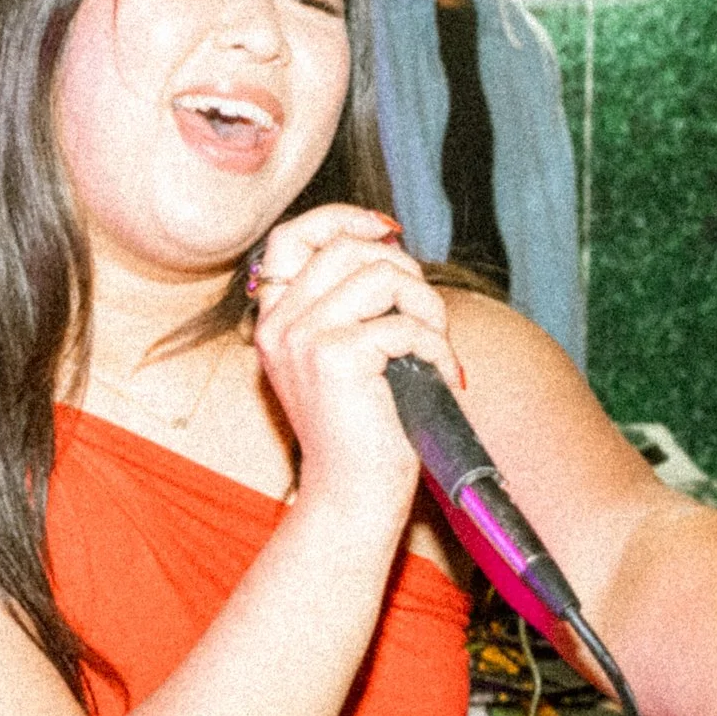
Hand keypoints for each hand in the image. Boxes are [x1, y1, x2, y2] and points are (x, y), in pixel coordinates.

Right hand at [249, 204, 460, 531]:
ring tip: (435, 346)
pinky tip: (441, 376)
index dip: (341, 219)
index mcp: (275, 320)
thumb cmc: (363, 428)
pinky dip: (436, 347)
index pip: (292, 236)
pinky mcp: (334, 357)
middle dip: (406, 273)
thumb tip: (388, 240)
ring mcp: (301, 339)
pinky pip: (405, 324)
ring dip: (426, 307)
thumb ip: (350, 300)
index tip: (386, 232)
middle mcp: (279, 325)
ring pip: (382, 275)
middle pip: (350, 249)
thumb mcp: (344, 353)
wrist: (354, 496)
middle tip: (426, 319)